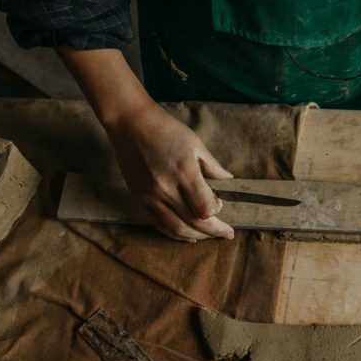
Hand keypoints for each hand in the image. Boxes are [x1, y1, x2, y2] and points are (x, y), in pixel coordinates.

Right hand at [55, 45, 234, 242]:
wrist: (130, 124)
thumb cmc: (166, 129)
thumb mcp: (195, 143)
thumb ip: (212, 165)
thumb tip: (229, 180)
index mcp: (184, 172)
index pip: (205, 207)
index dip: (217, 210)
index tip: (221, 203)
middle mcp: (167, 188)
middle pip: (194, 222)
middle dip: (214, 231)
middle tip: (227, 234)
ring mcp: (151, 196)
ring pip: (176, 228)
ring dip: (195, 236)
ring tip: (207, 235)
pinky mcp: (139, 199)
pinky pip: (158, 224)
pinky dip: (174, 233)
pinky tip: (187, 235)